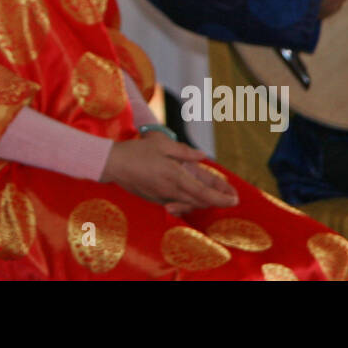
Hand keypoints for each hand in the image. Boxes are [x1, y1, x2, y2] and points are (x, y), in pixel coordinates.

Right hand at [101, 135, 238, 210]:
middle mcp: (171, 191)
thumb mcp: (162, 144)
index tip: (235, 199)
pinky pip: (178, 203)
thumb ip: (185, 152)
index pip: (204, 193)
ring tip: (215, 195)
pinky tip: (192, 194)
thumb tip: (203, 156)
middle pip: (200, 201)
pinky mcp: (155, 199)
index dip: (221, 197)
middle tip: (231, 197)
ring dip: (204, 201)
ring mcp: (162, 197)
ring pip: (189, 203)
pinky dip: (189, 200)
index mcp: (175, 176)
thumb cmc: (137, 151)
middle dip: (217, 200)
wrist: (112, 164)